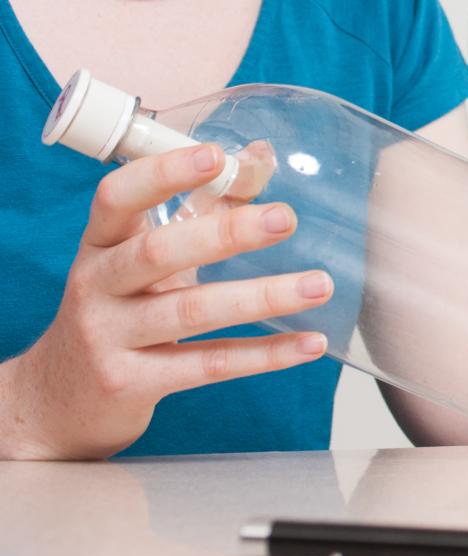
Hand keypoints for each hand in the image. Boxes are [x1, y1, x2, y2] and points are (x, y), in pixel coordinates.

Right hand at [0, 143, 332, 459]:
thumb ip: (201, 208)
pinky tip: (309, 342)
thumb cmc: (118, 309)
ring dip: (262, 297)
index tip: (215, 155)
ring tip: (319, 284)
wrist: (60, 399)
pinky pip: (208, 365)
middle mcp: (97, 286)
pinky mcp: (131, 384)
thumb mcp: (143, 257)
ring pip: (192, 311)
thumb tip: (259, 156)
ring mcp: (109, 338)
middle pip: (158, 252)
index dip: (163, 173)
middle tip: (285, 218)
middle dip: (225, 233)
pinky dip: (264, 355)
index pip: (117, 197)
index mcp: (100, 243)